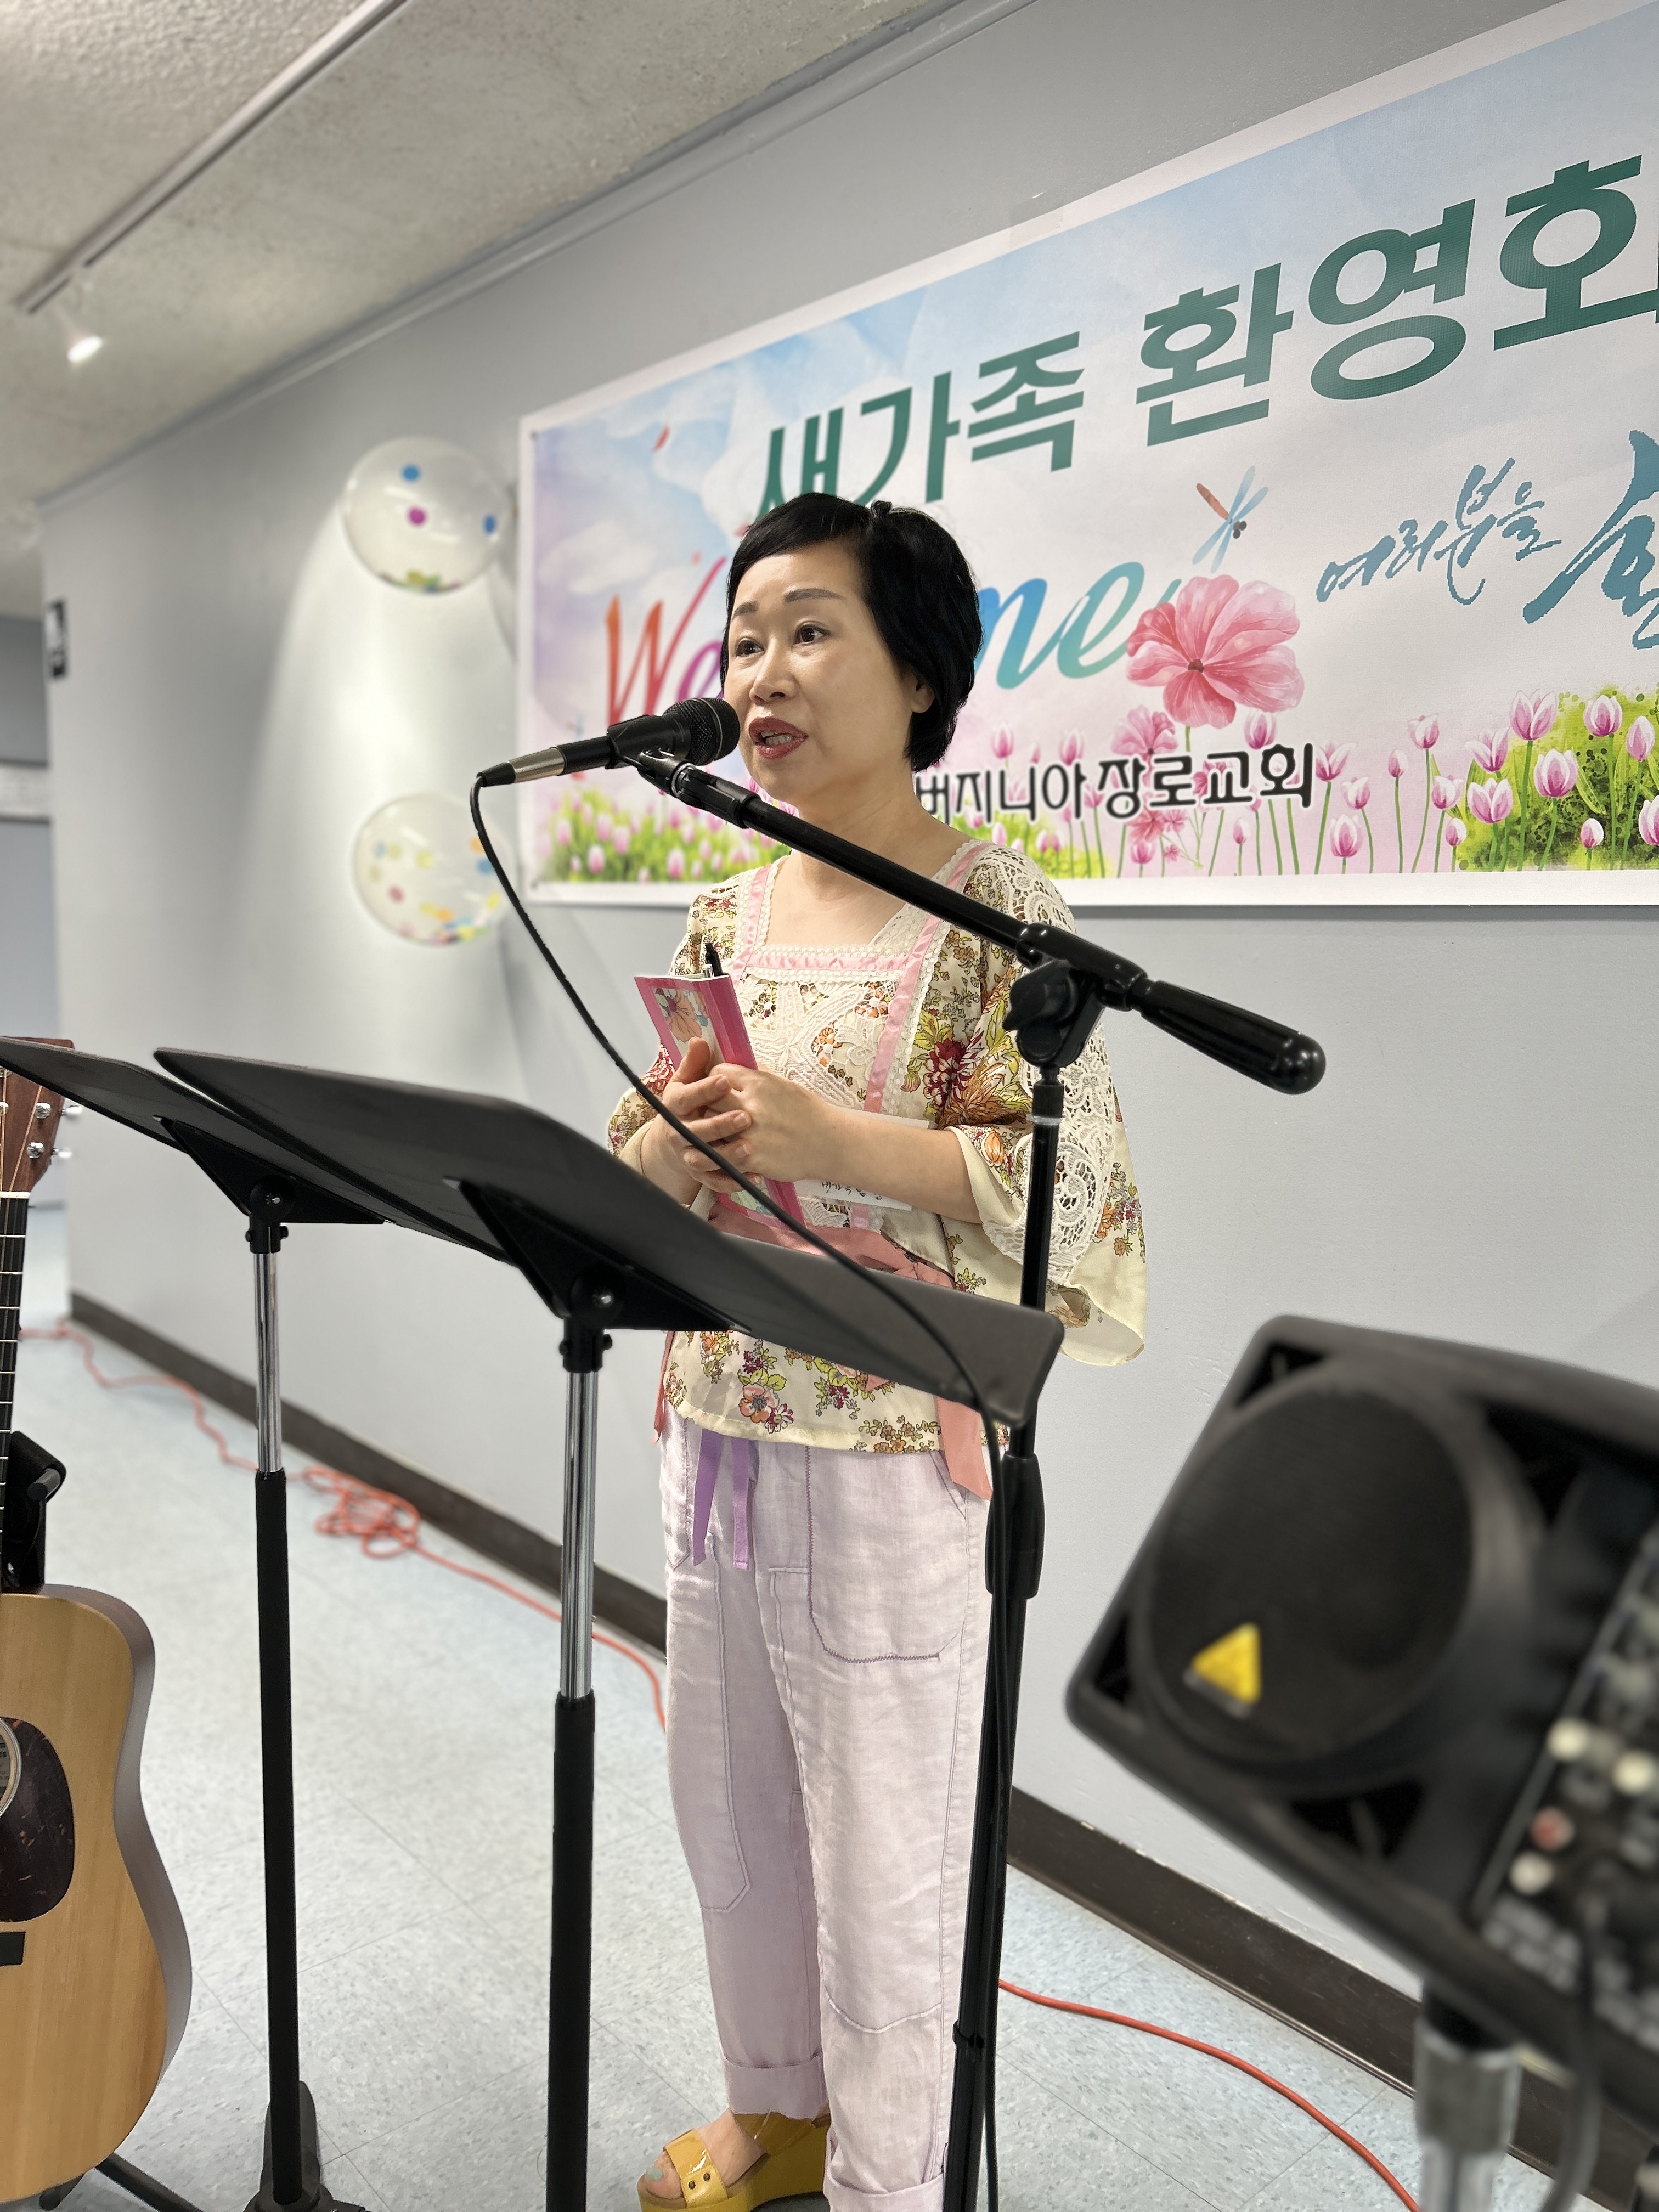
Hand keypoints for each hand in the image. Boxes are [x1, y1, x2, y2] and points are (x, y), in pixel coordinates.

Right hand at [638, 1039, 753, 1204]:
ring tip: (749, 1149)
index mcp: (674, 1106)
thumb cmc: (687, 1105)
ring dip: (726, 1156)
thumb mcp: (686, 1082)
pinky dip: (732, 1181)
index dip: (704, 1090)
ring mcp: (687, 1155)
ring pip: (704, 1160)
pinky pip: (714, 1181)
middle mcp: (678, 1132)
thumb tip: (698, 1040)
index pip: (686, 1097)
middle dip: (719, 1125)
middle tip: (745, 1118)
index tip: (725, 1080)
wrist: (672, 1142)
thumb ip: (695, 1064)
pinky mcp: (699, 1175)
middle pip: (696, 1132)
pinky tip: (753, 1176)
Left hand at [700, 1063, 842, 1187]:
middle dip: (712, 1104)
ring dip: (715, 1129)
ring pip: (711, 1127)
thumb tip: (742, 1066)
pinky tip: (732, 1149)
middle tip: (719, 1111)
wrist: (827, 1142)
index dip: (717, 1081)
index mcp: (758, 1083)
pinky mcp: (749, 1157)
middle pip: (709, 1099)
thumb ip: (759, 1075)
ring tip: (725, 1131)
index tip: (722, 1089)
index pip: (718, 1073)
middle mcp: (750, 1105)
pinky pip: (722, 1153)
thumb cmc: (807, 1112)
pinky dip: (723, 1151)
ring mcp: (748, 1132)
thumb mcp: (784, 1084)